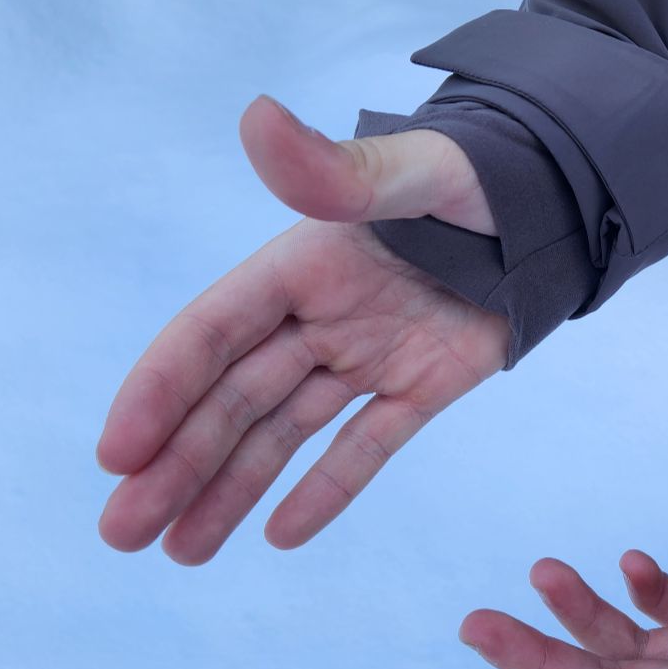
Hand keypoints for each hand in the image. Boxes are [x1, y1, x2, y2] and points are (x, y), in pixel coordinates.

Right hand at [95, 96, 509, 562]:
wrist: (552, 203)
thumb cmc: (478, 177)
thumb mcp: (414, 173)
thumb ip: (339, 171)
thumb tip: (258, 117)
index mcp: (301, 263)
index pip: (212, 333)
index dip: (160, 391)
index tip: (116, 455)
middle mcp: (321, 314)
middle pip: (233, 398)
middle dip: (176, 465)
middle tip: (121, 534)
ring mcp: (369, 354)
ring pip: (285, 432)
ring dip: (231, 489)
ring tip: (180, 551)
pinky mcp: (422, 385)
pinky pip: (367, 445)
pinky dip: (328, 488)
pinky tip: (280, 536)